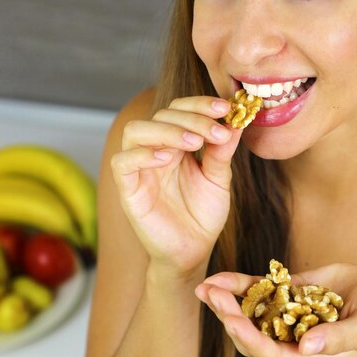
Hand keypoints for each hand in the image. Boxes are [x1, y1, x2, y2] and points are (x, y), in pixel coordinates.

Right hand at [111, 96, 241, 276]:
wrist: (193, 251)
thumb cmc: (202, 215)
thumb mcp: (218, 179)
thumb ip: (221, 152)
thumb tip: (234, 123)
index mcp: (175, 144)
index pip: (179, 110)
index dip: (199, 104)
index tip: (226, 108)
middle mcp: (155, 151)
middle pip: (160, 115)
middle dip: (191, 118)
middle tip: (216, 132)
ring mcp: (139, 169)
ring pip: (136, 131)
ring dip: (167, 131)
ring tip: (194, 142)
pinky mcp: (128, 190)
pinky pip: (122, 163)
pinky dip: (141, 155)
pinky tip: (167, 158)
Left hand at [195, 263, 356, 356]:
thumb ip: (340, 338)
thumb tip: (307, 348)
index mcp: (309, 355)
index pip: (271, 354)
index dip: (249, 339)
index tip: (230, 320)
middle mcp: (291, 338)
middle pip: (252, 335)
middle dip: (229, 317)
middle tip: (210, 295)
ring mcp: (285, 316)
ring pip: (249, 313)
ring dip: (226, 301)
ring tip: (204, 287)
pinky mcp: (285, 294)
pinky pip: (258, 291)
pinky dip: (238, 284)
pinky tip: (219, 278)